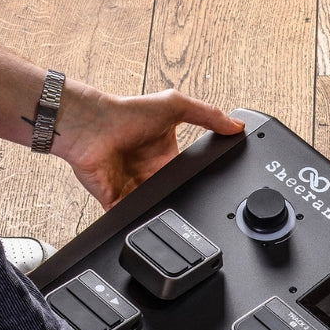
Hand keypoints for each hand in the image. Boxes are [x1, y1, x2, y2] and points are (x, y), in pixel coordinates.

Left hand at [54, 84, 243, 208]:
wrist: (92, 127)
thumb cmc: (126, 112)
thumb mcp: (175, 106)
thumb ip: (208, 115)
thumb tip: (237, 125)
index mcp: (166, 157)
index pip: (187, 176)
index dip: (199, 183)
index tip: (214, 189)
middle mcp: (150, 174)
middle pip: (171, 197)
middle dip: (179, 201)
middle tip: (190, 205)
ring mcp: (132, 189)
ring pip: (153, 211)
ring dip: (159, 213)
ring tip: (173, 218)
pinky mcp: (116, 202)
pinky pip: (130, 219)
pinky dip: (137, 223)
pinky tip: (147, 224)